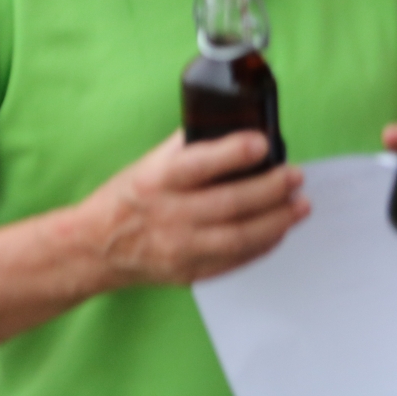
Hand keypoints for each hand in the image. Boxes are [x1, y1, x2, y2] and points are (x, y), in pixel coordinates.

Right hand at [78, 130, 308, 288]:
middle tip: (295, 176)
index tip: (262, 143)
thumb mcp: (150, 162)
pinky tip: (279, 229)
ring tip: (300, 205)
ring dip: (277, 220)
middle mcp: (170, 215)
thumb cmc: (128, 198)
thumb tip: (230, 124)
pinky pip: (235, 260)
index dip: (234, 153)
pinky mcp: (190, 272)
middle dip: (270, 189)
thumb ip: (187, 146)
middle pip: (230, 204)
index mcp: (158, 180)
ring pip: (239, 237)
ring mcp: (181, 248)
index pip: (199, 165)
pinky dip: (263, 245)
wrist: (97, 248)